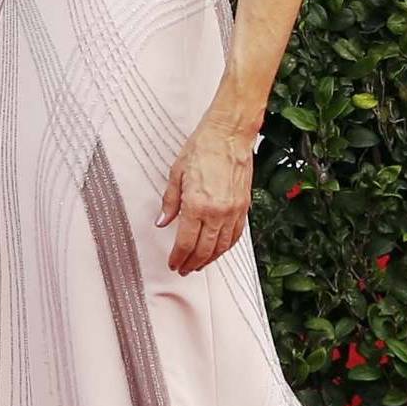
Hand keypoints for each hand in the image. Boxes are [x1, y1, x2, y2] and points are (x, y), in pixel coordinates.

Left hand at [157, 116, 253, 274]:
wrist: (229, 135)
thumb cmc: (201, 149)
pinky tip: (218, 250)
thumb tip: (162, 223)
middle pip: (204, 249)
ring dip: (209, 259)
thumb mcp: (176, 174)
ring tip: (198, 265)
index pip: (185, 242)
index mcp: (197, 204)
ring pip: (221, 246)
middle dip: (192, 263)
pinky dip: (226, 247)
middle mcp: (217, 212)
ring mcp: (233, 211)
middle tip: (183, 270)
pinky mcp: (244, 207)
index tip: (173, 264)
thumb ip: (170, 202)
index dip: (178, 257)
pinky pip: (235, 235)